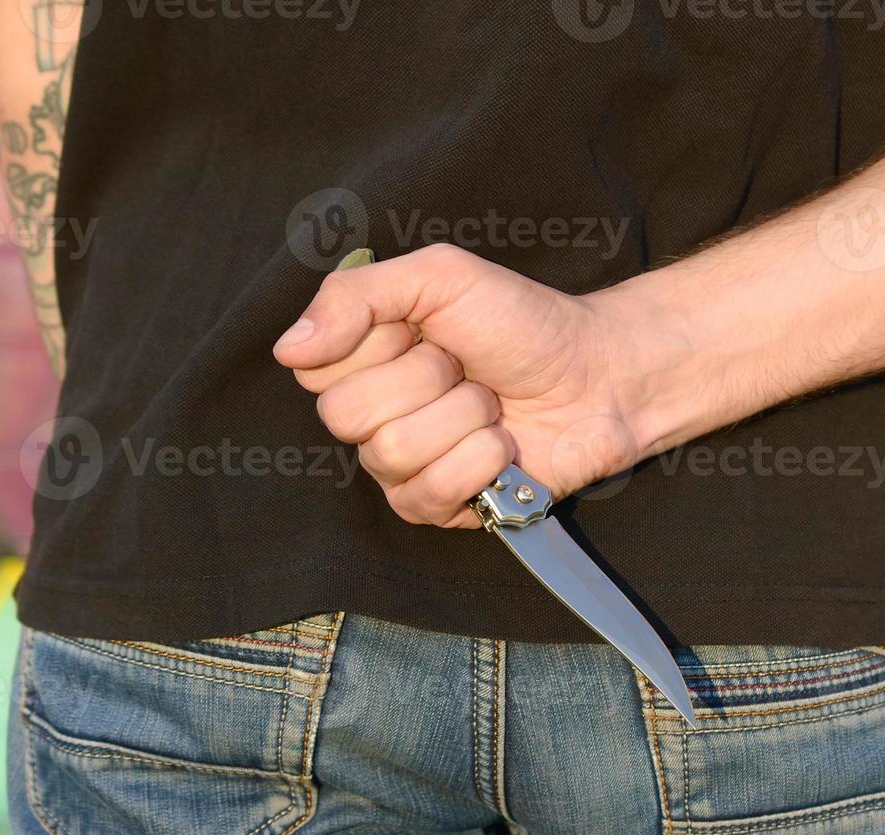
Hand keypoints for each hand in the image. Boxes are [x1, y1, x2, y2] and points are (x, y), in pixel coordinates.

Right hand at [273, 244, 659, 527]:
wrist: (597, 375)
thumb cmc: (523, 322)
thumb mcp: (440, 277)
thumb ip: (354, 297)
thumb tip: (287, 349)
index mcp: (360, 360)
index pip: (314, 368)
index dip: (372, 344)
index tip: (422, 327)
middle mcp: (371, 416)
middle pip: (345, 415)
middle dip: (424, 379)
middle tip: (463, 366)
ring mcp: (400, 466)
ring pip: (391, 452)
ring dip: (460, 417)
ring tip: (490, 403)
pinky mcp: (438, 507)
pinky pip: (428, 493)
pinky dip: (478, 460)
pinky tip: (501, 445)